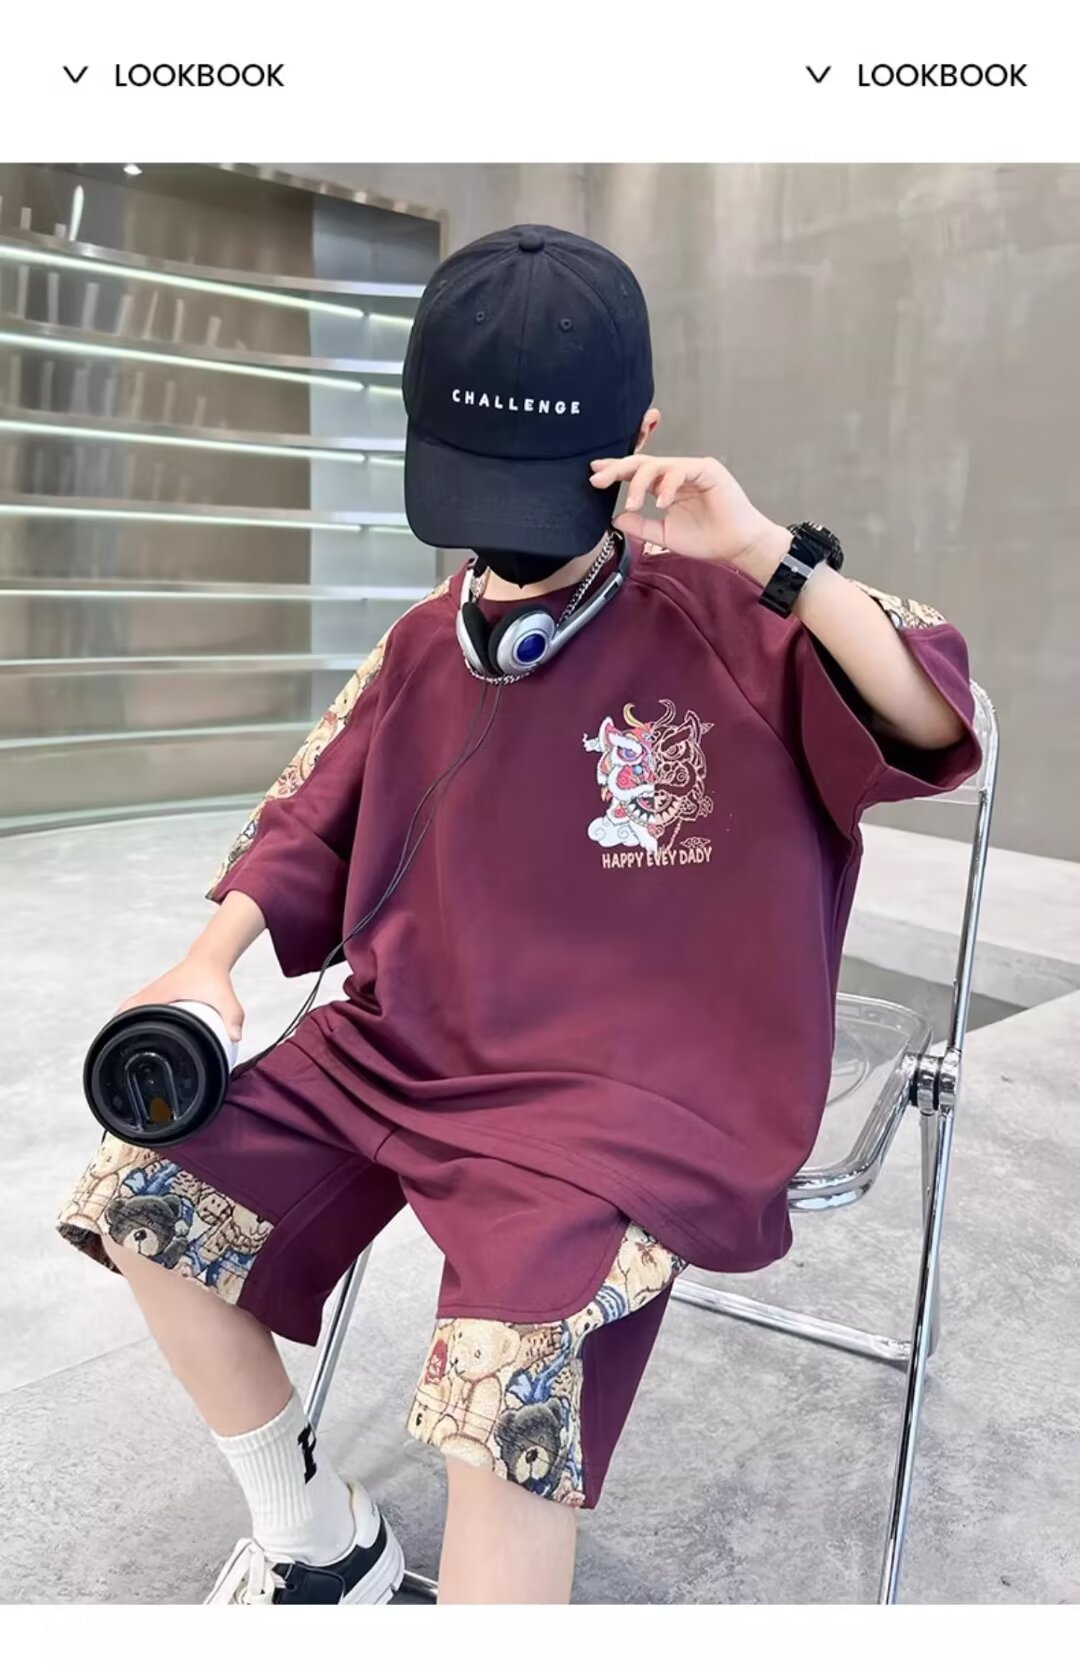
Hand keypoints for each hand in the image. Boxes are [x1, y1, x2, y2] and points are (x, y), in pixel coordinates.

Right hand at [113, 955, 245, 1042]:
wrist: (209, 958)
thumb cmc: (213, 976)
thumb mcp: (224, 997)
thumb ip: (233, 1016)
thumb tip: (236, 1037)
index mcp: (161, 993)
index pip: (133, 1009)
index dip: (122, 1024)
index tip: (117, 1041)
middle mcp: (152, 992)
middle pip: (126, 1010)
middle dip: (119, 1028)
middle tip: (118, 1048)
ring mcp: (153, 992)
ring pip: (130, 1008)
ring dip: (124, 1022)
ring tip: (122, 1044)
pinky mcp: (157, 995)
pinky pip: (139, 1007)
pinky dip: (134, 1017)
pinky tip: (136, 1031)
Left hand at [589, 452, 789, 575]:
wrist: (736, 547)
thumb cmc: (707, 539)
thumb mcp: (664, 535)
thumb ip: (641, 526)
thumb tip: (615, 519)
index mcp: (666, 485)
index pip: (637, 472)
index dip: (616, 471)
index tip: (594, 476)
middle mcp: (677, 473)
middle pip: (642, 463)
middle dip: (617, 469)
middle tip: (598, 480)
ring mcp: (692, 469)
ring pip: (658, 464)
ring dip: (641, 483)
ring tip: (635, 504)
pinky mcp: (707, 470)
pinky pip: (681, 470)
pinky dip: (668, 485)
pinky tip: (661, 503)